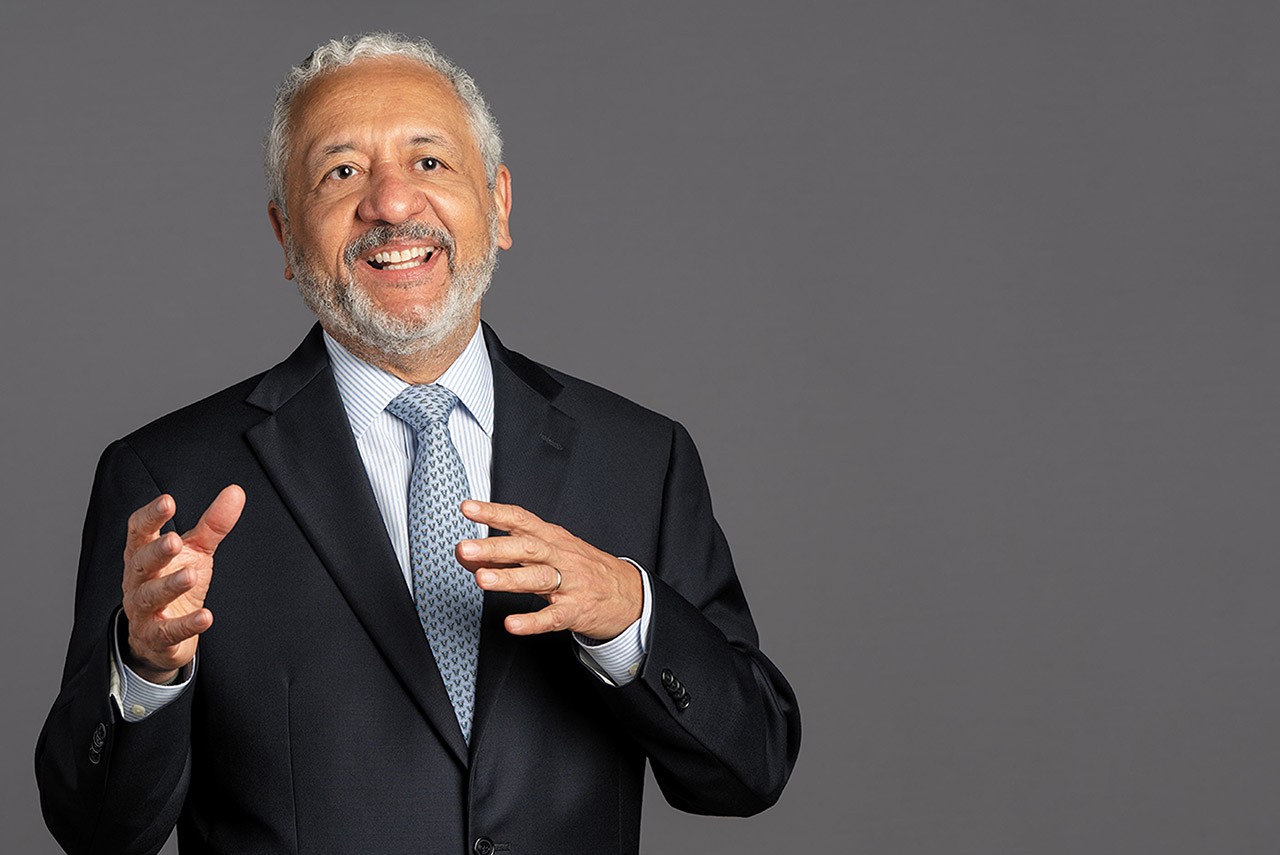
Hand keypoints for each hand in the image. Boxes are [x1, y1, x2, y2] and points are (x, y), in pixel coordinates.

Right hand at [120, 486, 245, 682]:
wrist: (161, 636)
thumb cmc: (176, 582)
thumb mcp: (196, 551)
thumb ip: (213, 524)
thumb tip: (236, 491)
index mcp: (143, 554)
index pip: (139, 531)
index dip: (150, 516)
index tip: (167, 501)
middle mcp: (137, 581)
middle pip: (140, 563)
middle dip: (156, 552)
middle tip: (174, 540)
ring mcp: (143, 610)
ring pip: (150, 597)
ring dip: (169, 586)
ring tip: (190, 576)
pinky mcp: (156, 636)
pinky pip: (168, 632)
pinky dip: (186, 625)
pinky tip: (205, 617)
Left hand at [457, 501, 641, 640]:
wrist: (628, 594)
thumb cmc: (582, 569)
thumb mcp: (547, 553)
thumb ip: (505, 554)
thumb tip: (464, 554)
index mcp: (551, 538)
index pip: (520, 519)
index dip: (494, 512)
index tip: (468, 508)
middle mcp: (560, 556)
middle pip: (527, 547)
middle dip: (495, 547)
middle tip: (466, 548)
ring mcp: (570, 584)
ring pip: (538, 578)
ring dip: (509, 577)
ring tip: (482, 579)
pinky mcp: (576, 611)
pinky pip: (553, 617)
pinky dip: (532, 621)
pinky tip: (513, 624)